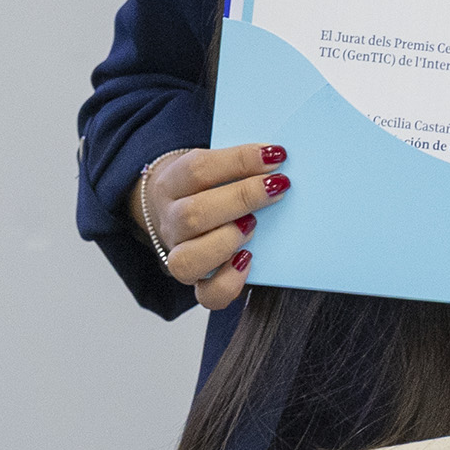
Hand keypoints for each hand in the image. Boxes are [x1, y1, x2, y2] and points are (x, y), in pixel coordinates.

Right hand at [132, 141, 293, 312]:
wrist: (175, 209)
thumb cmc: (206, 185)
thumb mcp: (212, 165)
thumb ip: (238, 163)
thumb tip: (278, 157)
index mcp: (172, 183)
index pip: (198, 169)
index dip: (239, 160)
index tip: (275, 155)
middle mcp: (171, 221)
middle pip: (193, 214)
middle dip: (243, 198)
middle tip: (277, 187)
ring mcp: (179, 254)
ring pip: (188, 260)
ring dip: (227, 242)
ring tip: (254, 226)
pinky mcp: (196, 282)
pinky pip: (207, 295)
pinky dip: (230, 282)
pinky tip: (248, 260)